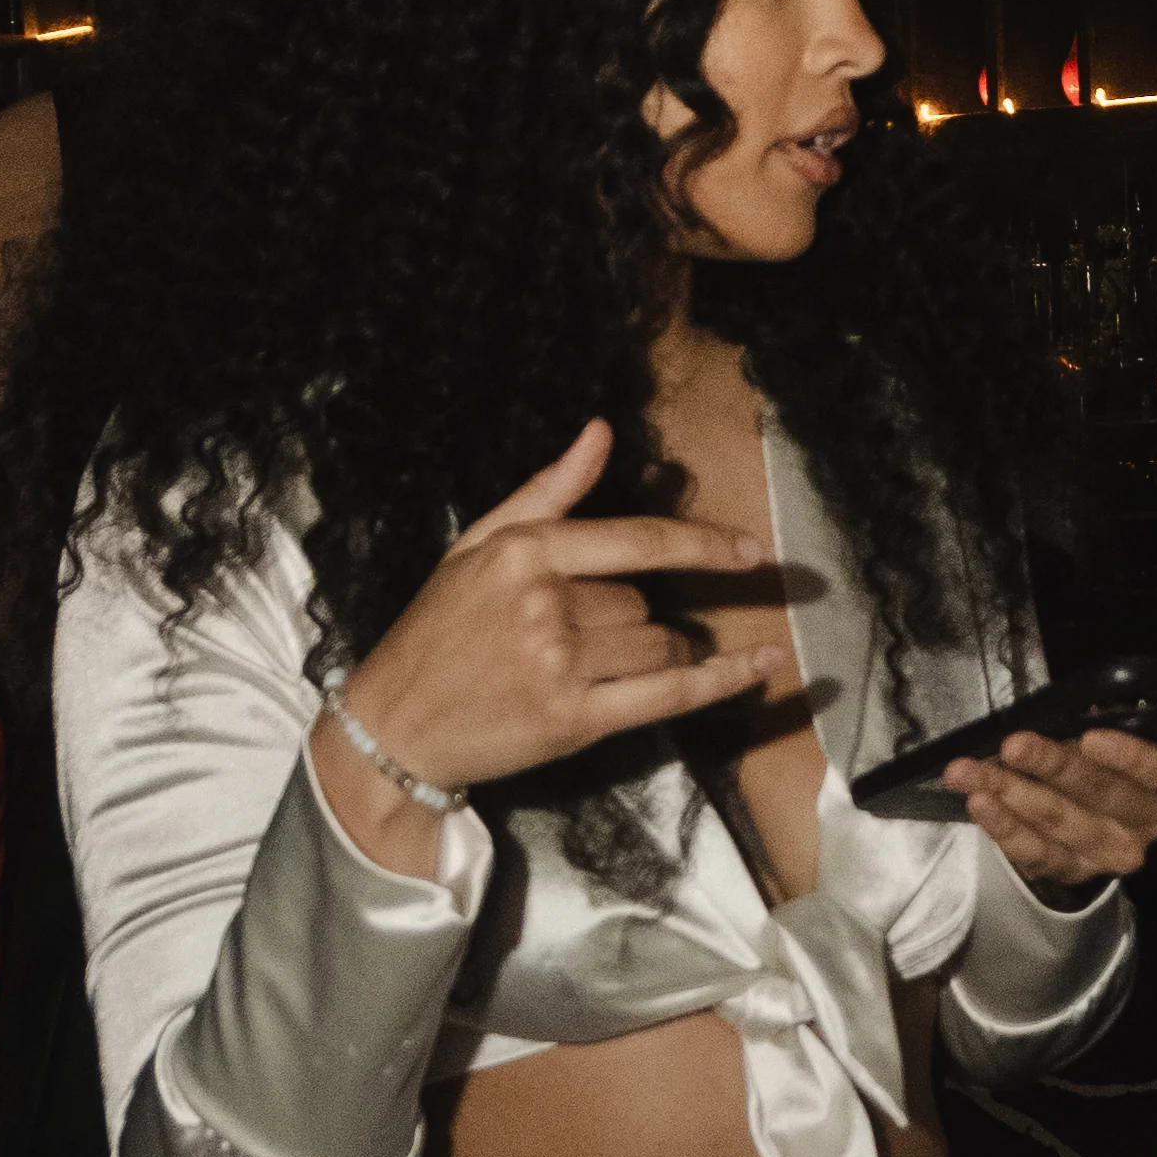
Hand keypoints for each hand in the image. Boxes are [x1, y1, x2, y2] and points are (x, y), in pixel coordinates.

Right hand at [319, 421, 797, 842]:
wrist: (393, 724)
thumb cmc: (436, 631)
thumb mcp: (476, 546)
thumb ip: (545, 491)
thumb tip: (600, 432)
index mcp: (525, 553)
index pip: (637, 540)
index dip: (701, 544)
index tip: (750, 550)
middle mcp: (545, 605)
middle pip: (644, 603)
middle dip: (636, 618)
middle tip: (583, 640)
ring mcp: (560, 664)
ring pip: (659, 647)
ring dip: (661, 654)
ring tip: (606, 667)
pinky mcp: (573, 720)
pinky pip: (669, 695)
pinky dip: (721, 681)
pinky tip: (763, 669)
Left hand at [940, 723, 1156, 897]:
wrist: (1105, 817)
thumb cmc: (1106, 758)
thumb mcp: (1113, 733)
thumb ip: (1092, 725)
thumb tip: (1045, 715)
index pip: (1156, 768)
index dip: (1127, 756)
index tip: (1091, 739)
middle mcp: (1145, 822)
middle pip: (1099, 793)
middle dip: (1051, 767)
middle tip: (1012, 747)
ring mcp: (1110, 852)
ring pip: (1060, 822)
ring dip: (1011, 793)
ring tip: (971, 772)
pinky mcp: (1074, 873)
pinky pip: (1037, 854)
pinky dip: (1005, 828)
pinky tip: (980, 804)